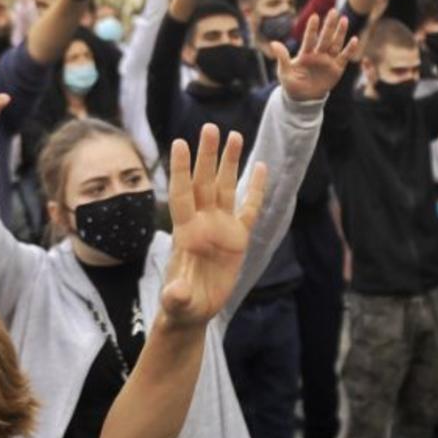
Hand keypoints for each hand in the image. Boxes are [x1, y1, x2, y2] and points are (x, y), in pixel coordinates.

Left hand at [160, 125, 265, 329]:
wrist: (193, 310)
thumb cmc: (180, 305)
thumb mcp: (177, 303)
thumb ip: (176, 295)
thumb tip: (176, 291)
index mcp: (185, 232)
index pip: (182, 194)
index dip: (181, 170)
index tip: (178, 143)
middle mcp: (202, 222)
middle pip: (204, 182)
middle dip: (207, 156)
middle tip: (210, 127)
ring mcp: (221, 227)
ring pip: (225, 188)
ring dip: (229, 163)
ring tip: (234, 135)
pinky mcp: (237, 238)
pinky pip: (248, 209)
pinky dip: (256, 189)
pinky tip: (261, 167)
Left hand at [275, 9, 359, 102]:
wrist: (303, 98)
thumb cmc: (292, 84)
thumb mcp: (284, 72)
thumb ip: (282, 57)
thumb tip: (273, 43)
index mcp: (305, 54)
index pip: (309, 39)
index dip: (312, 29)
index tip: (314, 16)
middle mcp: (318, 54)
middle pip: (324, 38)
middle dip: (329, 25)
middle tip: (333, 11)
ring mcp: (328, 60)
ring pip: (335, 44)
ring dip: (340, 33)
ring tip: (344, 19)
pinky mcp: (337, 68)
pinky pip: (344, 57)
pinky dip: (350, 49)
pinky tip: (354, 40)